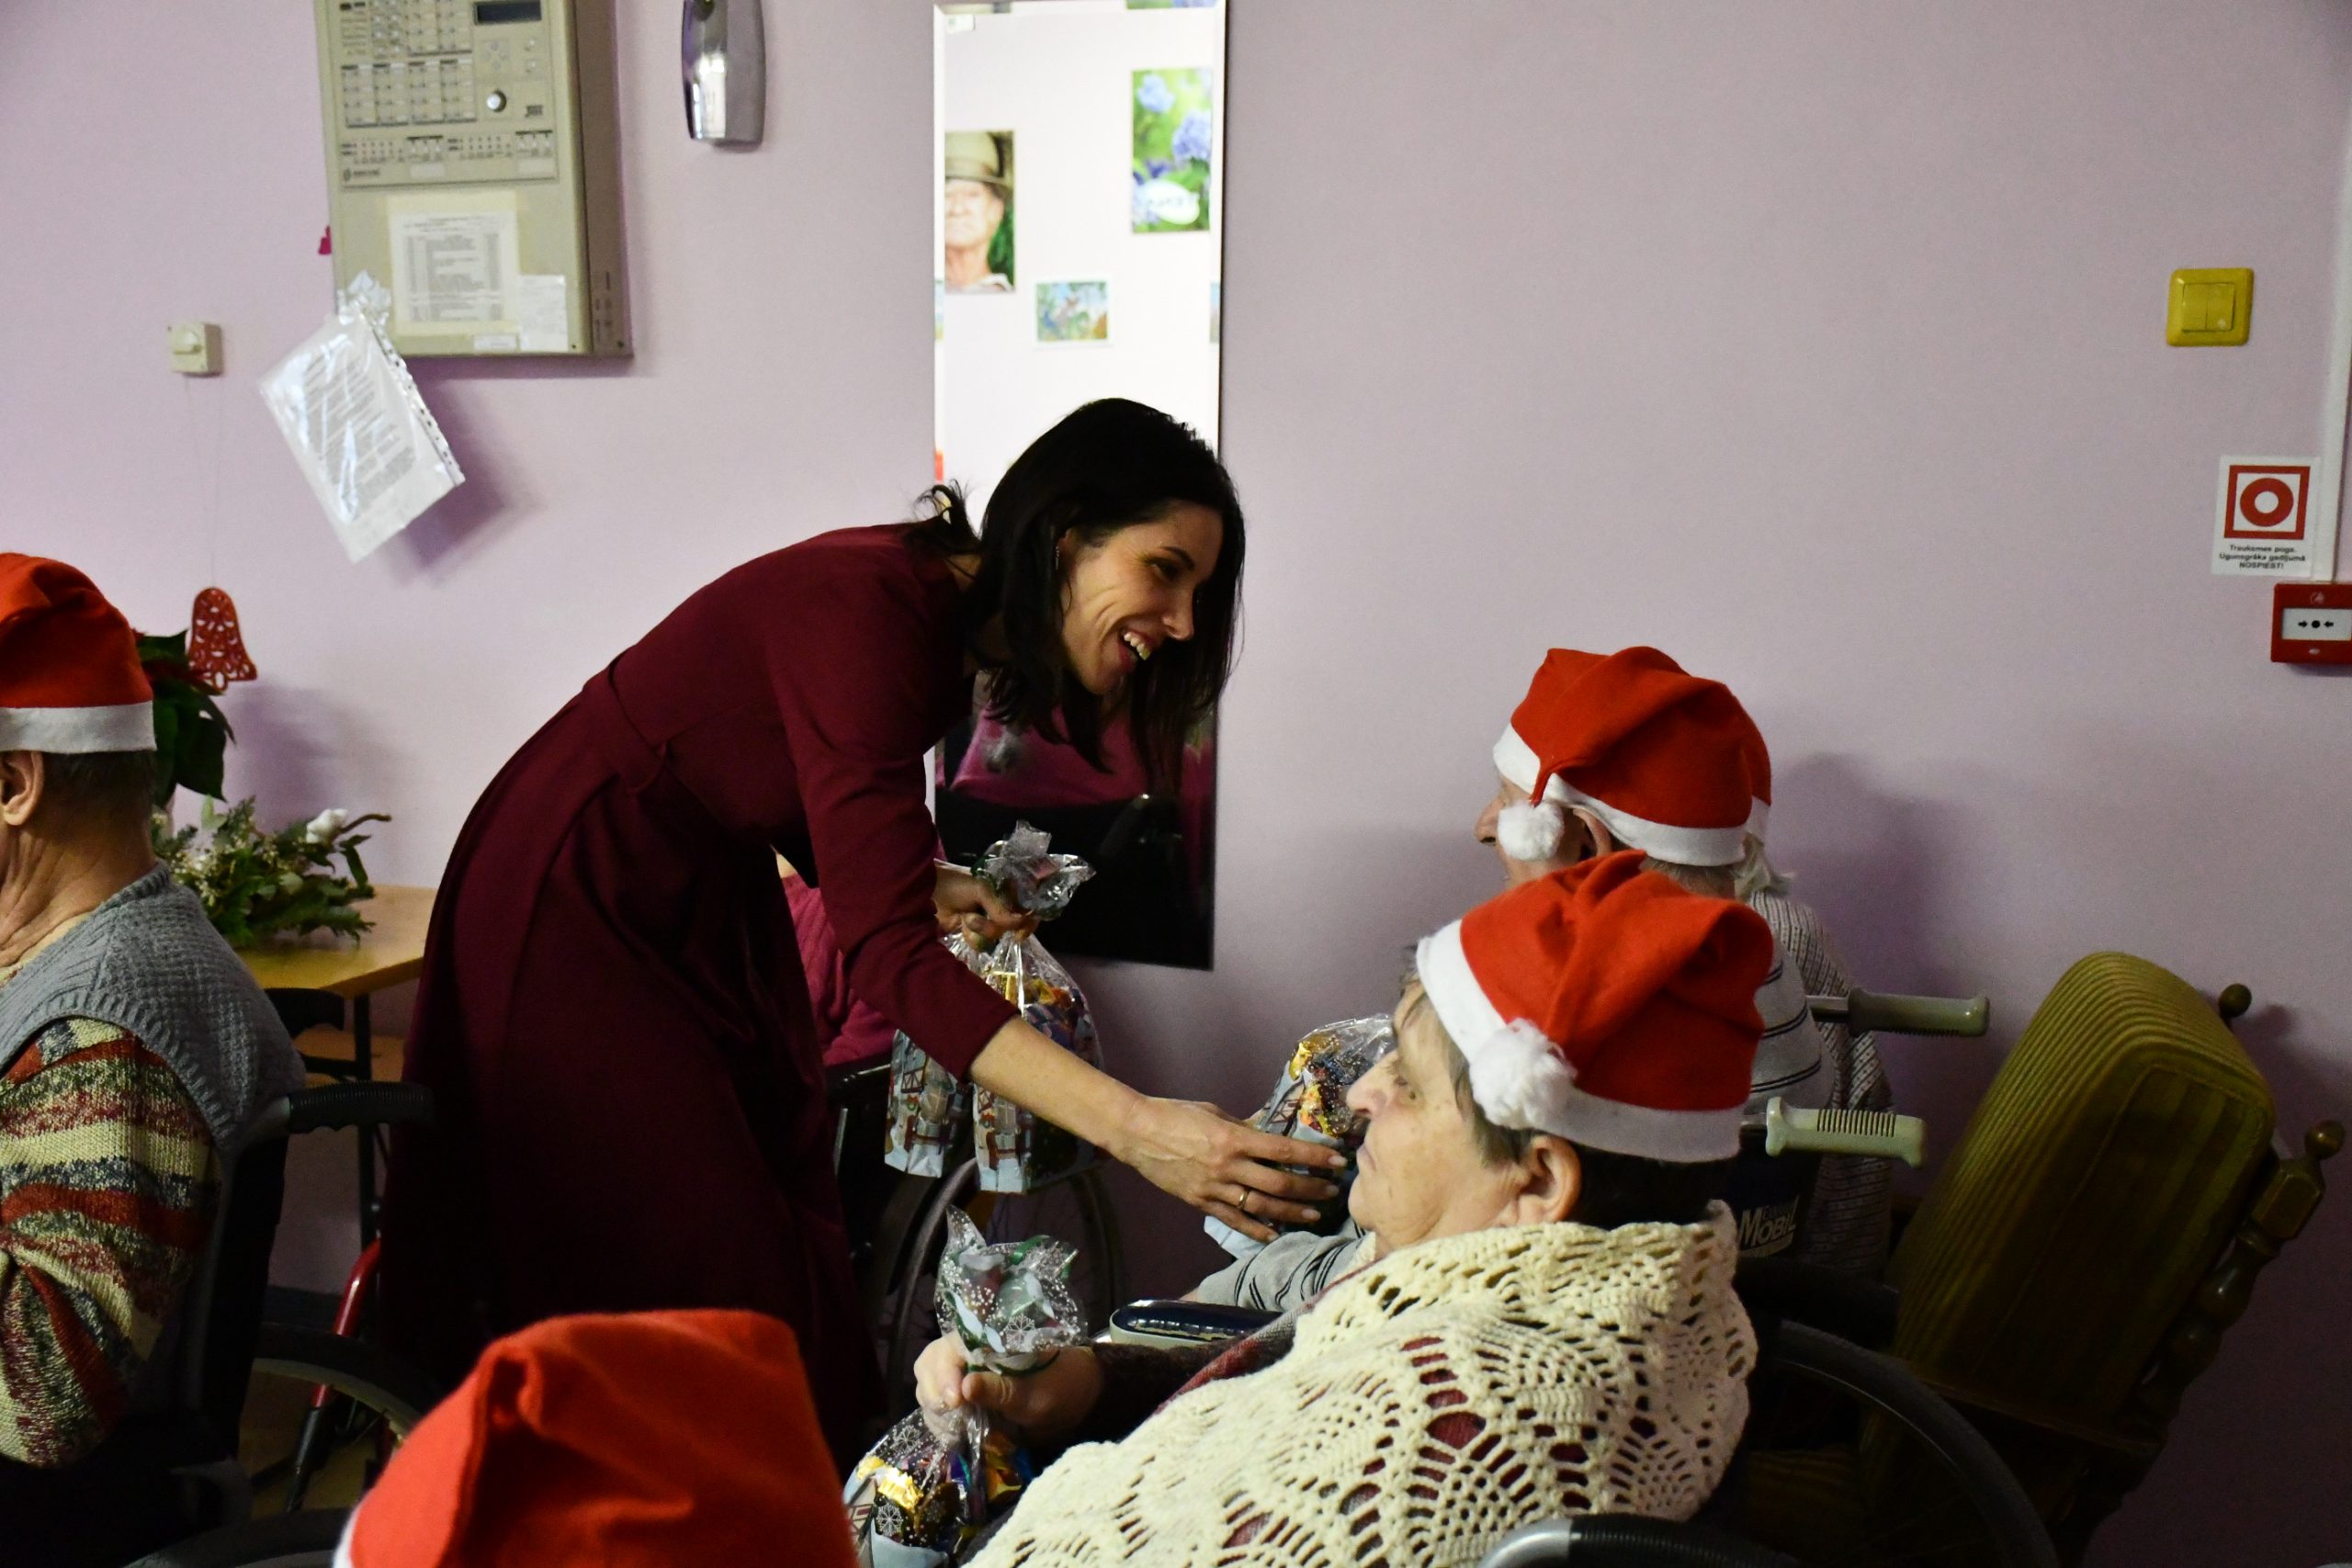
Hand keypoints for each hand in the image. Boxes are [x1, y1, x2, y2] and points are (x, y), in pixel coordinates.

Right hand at [913, 1333, 1100, 1446]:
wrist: (1074, 1398)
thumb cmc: (1059, 1388)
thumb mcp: (1034, 1394)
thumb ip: (1001, 1391)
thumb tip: (965, 1387)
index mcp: (989, 1337)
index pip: (951, 1346)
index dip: (945, 1372)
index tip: (955, 1401)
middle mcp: (970, 1349)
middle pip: (930, 1362)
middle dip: (933, 1391)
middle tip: (951, 1417)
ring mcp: (962, 1370)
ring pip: (927, 1382)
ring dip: (934, 1408)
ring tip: (953, 1431)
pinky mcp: (961, 1393)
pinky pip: (936, 1402)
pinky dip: (938, 1419)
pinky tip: (952, 1435)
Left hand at [934, 863, 1038, 946]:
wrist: (928, 892)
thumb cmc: (956, 884)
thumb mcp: (981, 891)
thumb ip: (1000, 909)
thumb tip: (1019, 923)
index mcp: (1006, 892)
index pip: (1027, 910)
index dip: (1027, 923)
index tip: (1019, 933)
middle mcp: (1000, 908)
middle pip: (1012, 928)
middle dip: (993, 925)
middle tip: (975, 918)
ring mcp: (986, 921)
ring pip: (995, 936)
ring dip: (980, 929)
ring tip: (965, 917)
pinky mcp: (973, 932)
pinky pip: (981, 943)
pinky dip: (971, 935)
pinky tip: (960, 923)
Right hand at [1114, 1097, 1347, 1241]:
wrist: (1137, 1133)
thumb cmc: (1176, 1114)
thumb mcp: (1216, 1112)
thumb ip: (1245, 1126)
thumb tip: (1271, 1130)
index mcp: (1233, 1138)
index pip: (1284, 1150)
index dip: (1314, 1156)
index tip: (1337, 1160)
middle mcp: (1228, 1166)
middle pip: (1279, 1183)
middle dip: (1310, 1188)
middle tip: (1332, 1191)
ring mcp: (1214, 1188)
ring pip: (1261, 1206)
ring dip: (1291, 1212)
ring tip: (1314, 1215)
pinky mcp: (1201, 1202)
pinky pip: (1234, 1220)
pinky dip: (1256, 1229)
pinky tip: (1275, 1234)